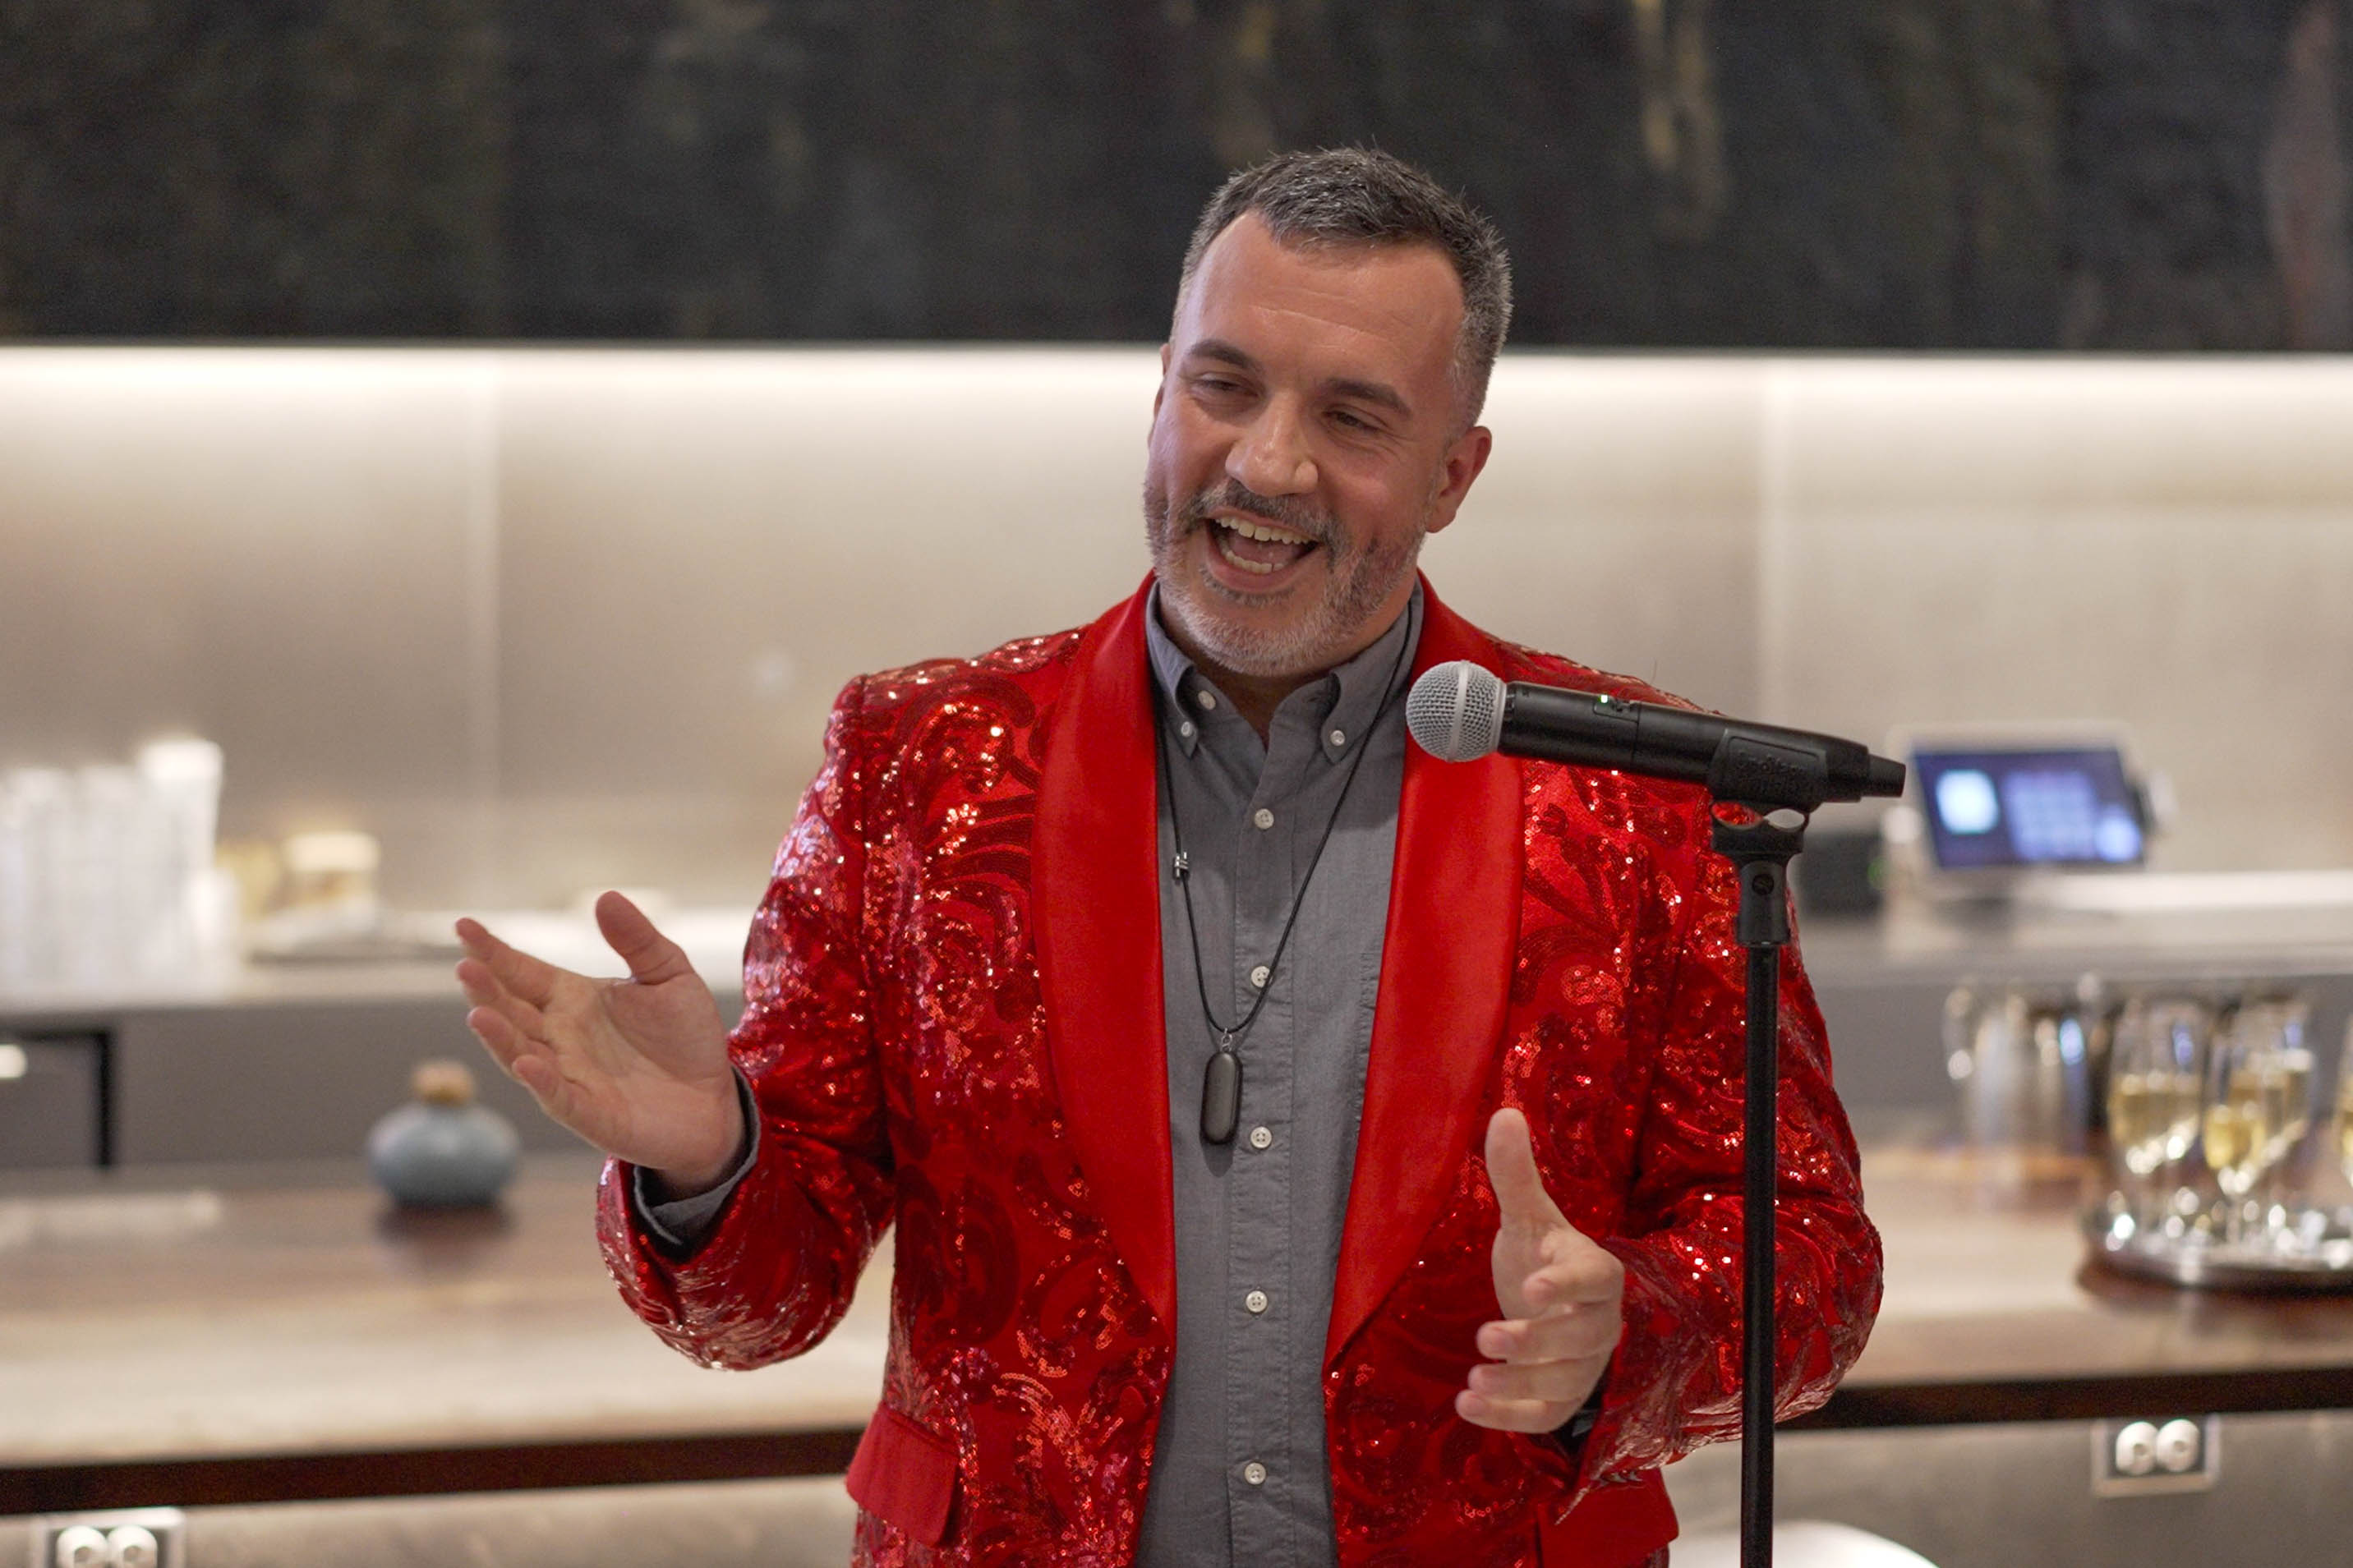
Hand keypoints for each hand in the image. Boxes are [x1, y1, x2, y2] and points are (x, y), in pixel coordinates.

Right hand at [455, 891, 739, 1192]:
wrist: (713, 1099)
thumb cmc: (685, 1037)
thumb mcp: (670, 976)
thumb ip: (638, 939)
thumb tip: (605, 896)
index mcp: (572, 999)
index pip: (522, 971)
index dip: (493, 951)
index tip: (463, 925)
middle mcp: (560, 1036)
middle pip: (511, 1010)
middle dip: (486, 990)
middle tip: (465, 966)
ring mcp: (569, 1075)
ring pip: (520, 1053)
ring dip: (498, 1035)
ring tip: (477, 1012)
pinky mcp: (588, 1113)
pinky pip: (556, 1096)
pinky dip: (539, 1081)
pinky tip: (525, 1063)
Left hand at [1458, 1106, 1624, 1433]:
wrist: (1554, 1308)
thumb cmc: (1542, 1256)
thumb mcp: (1528, 1218)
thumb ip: (1515, 1175)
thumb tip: (1504, 1111)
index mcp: (1594, 1272)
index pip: (1593, 1280)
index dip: (1565, 1285)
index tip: (1531, 1287)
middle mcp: (1598, 1323)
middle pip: (1580, 1339)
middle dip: (1535, 1341)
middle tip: (1486, 1336)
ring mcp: (1584, 1366)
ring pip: (1563, 1382)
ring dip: (1518, 1385)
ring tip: (1474, 1380)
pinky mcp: (1562, 1397)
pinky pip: (1545, 1415)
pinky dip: (1509, 1417)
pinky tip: (1467, 1406)